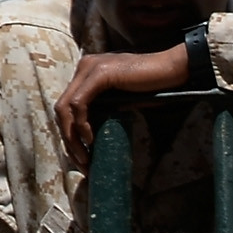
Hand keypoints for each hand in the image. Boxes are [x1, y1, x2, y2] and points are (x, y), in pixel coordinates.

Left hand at [56, 43, 191, 161]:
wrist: (172, 69)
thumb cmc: (152, 87)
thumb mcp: (121, 100)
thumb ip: (105, 109)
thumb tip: (92, 137)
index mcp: (86, 73)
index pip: (66, 107)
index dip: (68, 133)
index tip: (80, 157)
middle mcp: (82, 68)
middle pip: (61, 109)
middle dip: (67, 139)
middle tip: (81, 163)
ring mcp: (88, 68)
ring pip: (65, 107)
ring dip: (71, 136)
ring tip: (85, 157)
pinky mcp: (99, 73)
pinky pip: (79, 103)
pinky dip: (81, 124)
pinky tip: (90, 139)